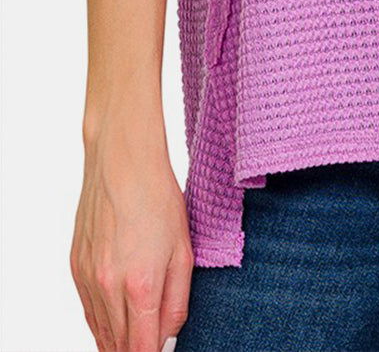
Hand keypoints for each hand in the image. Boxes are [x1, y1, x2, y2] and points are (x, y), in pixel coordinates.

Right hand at [71, 123, 193, 351]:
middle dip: (135, 350)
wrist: (122, 165)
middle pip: (117, 345)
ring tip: (133, 342)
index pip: (140, 349)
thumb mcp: (183, 251)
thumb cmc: (158, 200)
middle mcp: (108, 288)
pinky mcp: (76, 268)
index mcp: (140, 286)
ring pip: (100, 331)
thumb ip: (177, 301)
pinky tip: (113, 322)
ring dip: (116, 342)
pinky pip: (87, 309)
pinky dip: (100, 321)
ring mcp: (88, 279)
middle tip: (150, 345)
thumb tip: (169, 337)